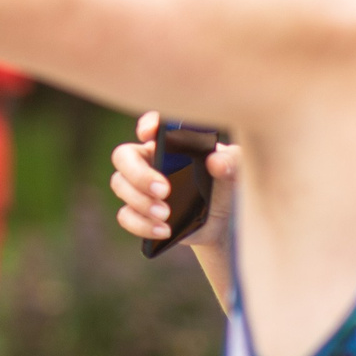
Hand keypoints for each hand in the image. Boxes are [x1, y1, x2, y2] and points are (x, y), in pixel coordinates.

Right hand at [110, 110, 237, 247]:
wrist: (223, 221)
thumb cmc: (225, 184)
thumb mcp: (235, 170)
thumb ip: (231, 161)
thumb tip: (215, 162)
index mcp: (169, 142)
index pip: (150, 125)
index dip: (145, 125)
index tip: (149, 134)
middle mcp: (149, 160)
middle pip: (123, 156)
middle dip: (138, 174)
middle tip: (163, 190)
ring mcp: (140, 186)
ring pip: (120, 185)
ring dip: (140, 201)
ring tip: (166, 215)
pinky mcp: (140, 212)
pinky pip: (125, 216)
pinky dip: (141, 224)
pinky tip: (164, 230)